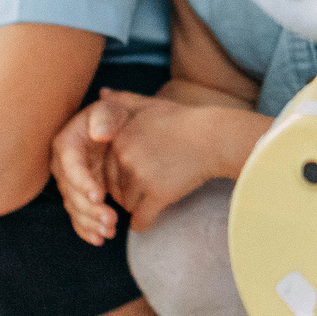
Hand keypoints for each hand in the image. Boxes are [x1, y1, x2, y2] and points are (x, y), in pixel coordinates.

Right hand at [53, 94, 132, 245]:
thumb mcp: (112, 110)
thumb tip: (100, 132)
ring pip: (74, 207)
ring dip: (90, 222)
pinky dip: (86, 229)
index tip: (100, 195)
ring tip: (109, 231)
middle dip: (89, 208)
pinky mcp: (78, 195)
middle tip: (110, 219)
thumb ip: (106, 117)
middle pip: (71, 192)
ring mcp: (70, 182)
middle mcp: (63, 165)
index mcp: (67, 144)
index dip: (83, 182)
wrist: (122, 129)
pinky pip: (77, 215)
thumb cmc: (116, 117)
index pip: (71, 166)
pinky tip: (99, 239)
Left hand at [99, 91, 246, 234]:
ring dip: (136, 206)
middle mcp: (124, 156)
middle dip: (126, 192)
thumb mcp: (151, 104)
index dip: (121, 174)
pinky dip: (143, 223)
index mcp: (119, 137)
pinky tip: (147, 221)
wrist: (214, 137)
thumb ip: (123, 99)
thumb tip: (102, 92)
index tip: (136, 175)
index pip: (106, 168)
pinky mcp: (158, 194)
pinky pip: (140, 219)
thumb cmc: (184, 120)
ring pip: (126, 204)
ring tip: (152, 199)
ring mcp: (140, 176)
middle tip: (144, 191)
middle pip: (114, 187)